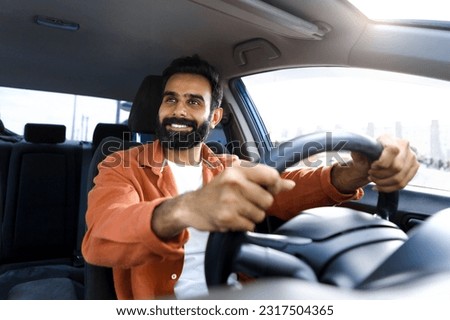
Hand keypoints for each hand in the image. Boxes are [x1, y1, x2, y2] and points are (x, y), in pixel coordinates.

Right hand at [152, 162, 294, 238]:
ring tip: (238, 210)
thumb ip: (264, 180)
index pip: (271, 175)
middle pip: (268, 199)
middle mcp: (234, 183)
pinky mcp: (226, 217)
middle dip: (261, 204)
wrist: (192, 207)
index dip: (275, 186)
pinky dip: (243, 225)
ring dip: (252, 216)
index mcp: (238, 170)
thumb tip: (291, 185)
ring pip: (260, 214)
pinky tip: (233, 218)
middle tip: (246, 202)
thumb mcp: (237, 179)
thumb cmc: (217, 192)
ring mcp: (229, 201)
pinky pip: (250, 225)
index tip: (269, 190)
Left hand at [332, 135, 418, 192]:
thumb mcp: (359, 153)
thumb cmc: (367, 155)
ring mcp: (411, 156)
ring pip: (400, 178)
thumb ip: (358, 154)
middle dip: (380, 175)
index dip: (382, 162)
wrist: (374, 159)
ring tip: (374, 180)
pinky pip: (403, 183)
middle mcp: (404, 145)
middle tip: (370, 174)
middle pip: (396, 168)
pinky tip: (379, 186)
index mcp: (389, 138)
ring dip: (383, 183)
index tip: (372, 166)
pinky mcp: (414, 167)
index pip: (392, 150)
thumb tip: (356, 152)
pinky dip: (389, 188)